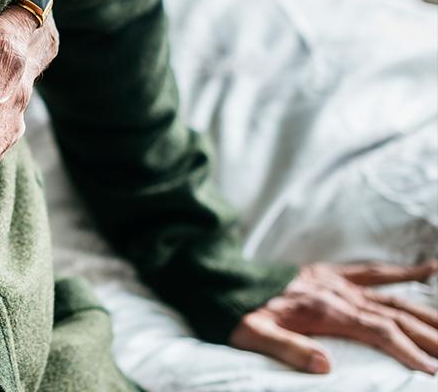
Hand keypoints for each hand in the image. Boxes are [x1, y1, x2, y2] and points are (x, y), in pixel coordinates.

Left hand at [230, 260, 437, 374]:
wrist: (224, 278)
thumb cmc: (238, 311)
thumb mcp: (255, 334)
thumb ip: (288, 350)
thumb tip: (326, 365)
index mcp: (324, 310)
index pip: (379, 331)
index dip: (408, 351)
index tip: (432, 371)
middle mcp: (338, 293)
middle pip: (395, 315)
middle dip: (430, 336)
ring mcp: (337, 282)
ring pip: (393, 297)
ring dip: (427, 313)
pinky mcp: (331, 273)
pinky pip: (373, 271)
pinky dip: (403, 271)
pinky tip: (431, 269)